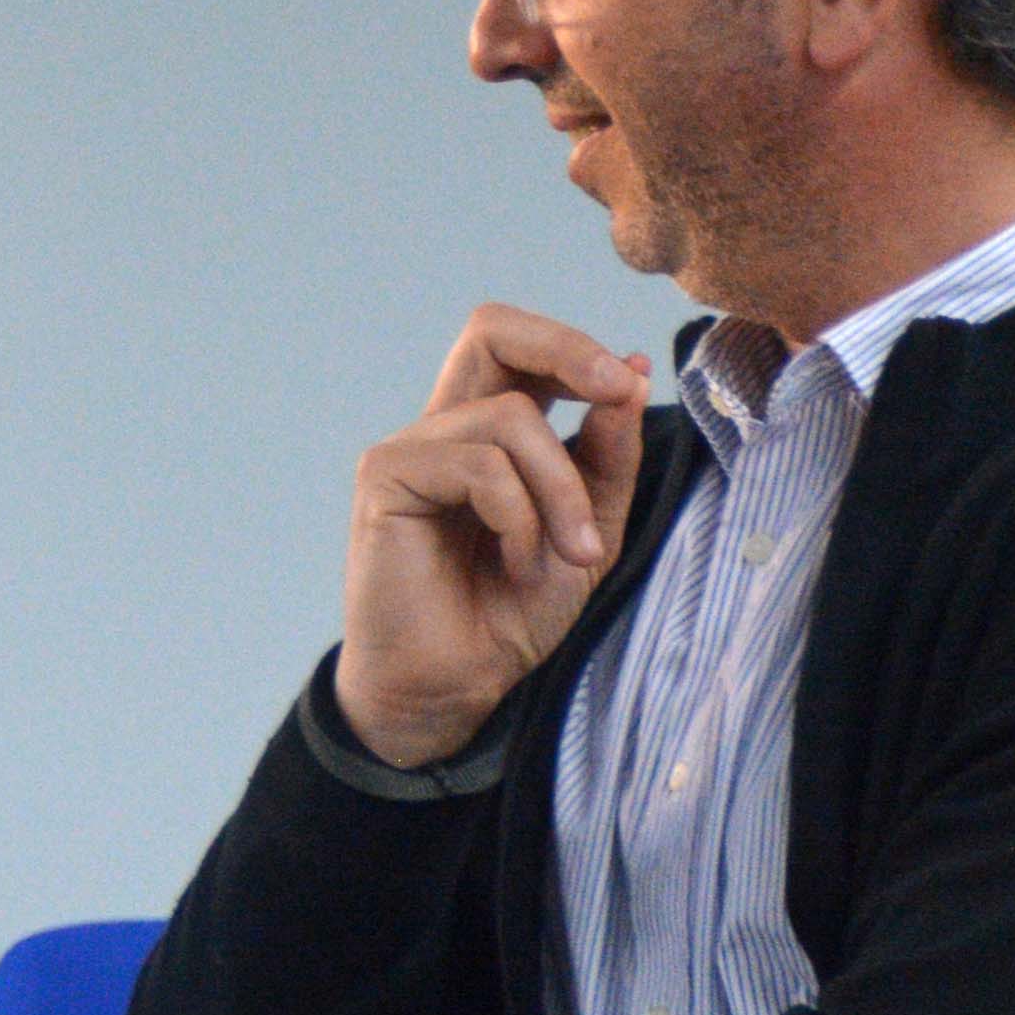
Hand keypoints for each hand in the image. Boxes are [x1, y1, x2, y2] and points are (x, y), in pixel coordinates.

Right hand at [333, 306, 645, 769]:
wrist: (454, 685)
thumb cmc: (508, 612)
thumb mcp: (590, 526)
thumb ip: (607, 454)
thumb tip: (629, 372)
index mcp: (486, 432)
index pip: (520, 347)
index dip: (576, 347)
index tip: (626, 387)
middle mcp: (443, 429)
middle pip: (491, 329)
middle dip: (566, 349)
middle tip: (613, 390)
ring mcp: (409, 451)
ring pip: (509, 415)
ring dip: (561, 487)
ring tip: (571, 552)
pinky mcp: (385, 480)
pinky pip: (480, 466)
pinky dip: (519, 516)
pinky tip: (519, 562)